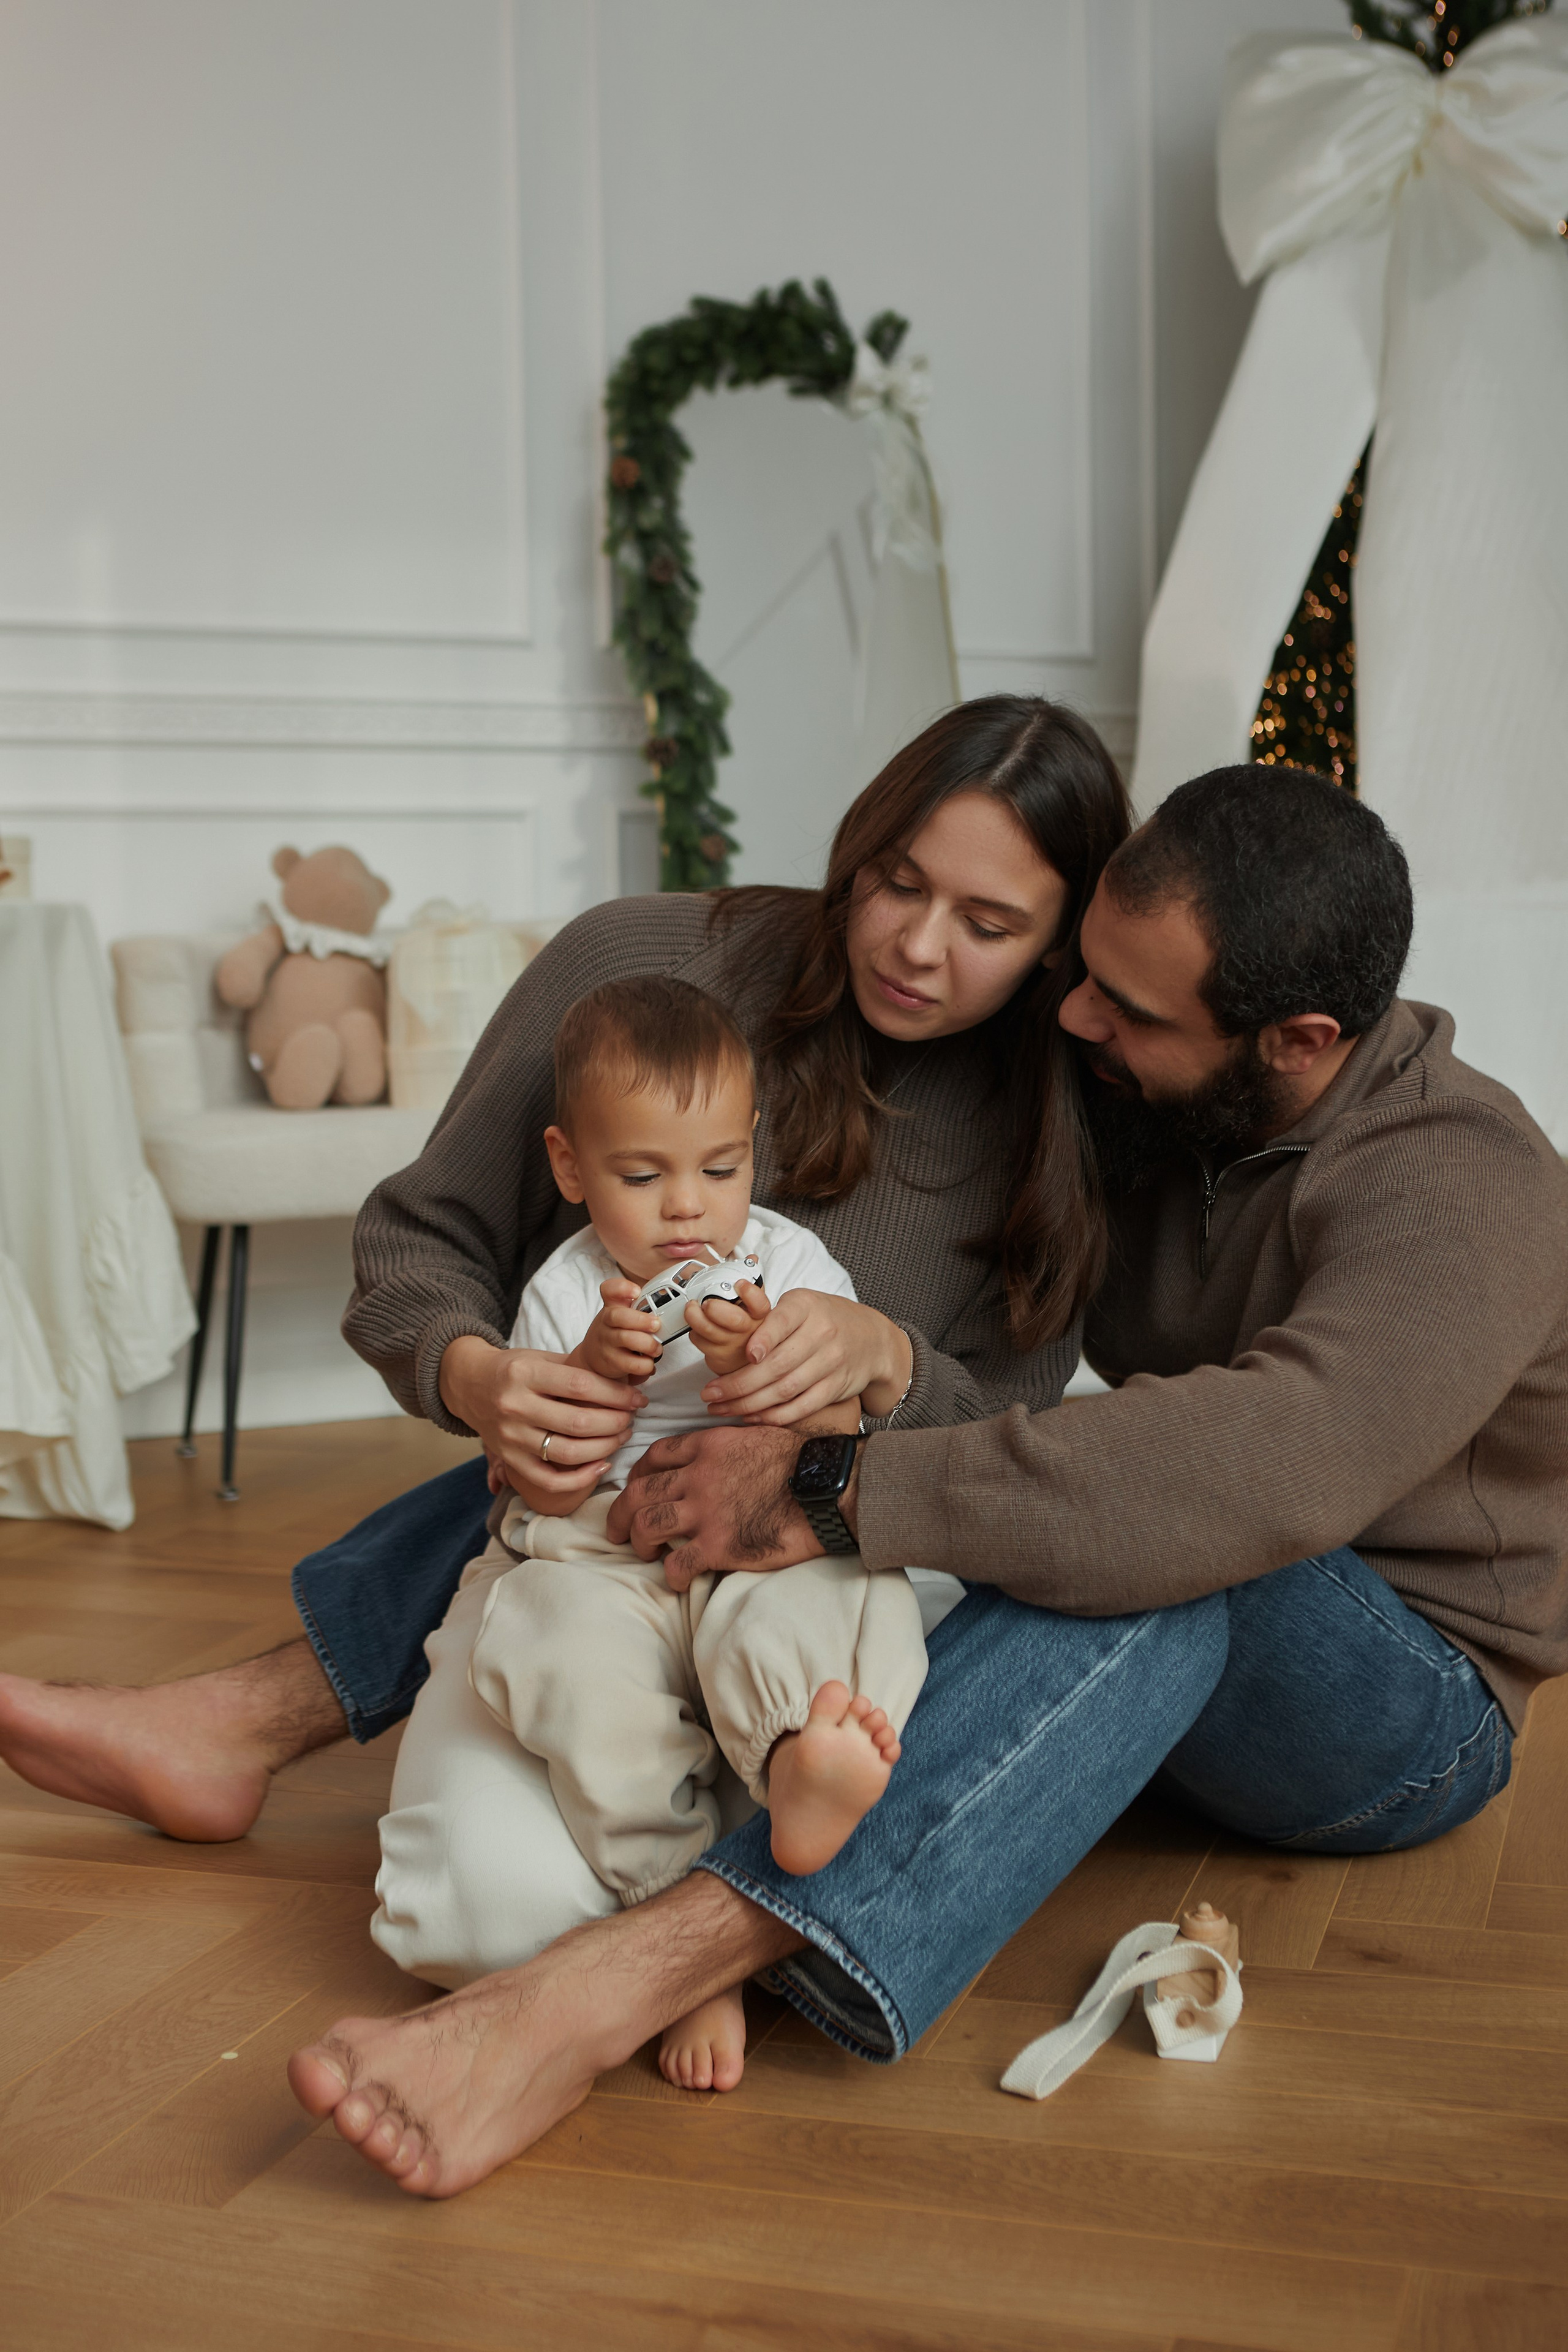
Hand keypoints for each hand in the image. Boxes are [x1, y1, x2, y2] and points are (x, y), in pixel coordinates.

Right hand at [439, 1334, 644, 1511]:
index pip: (581, 1386)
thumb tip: (623, 1384)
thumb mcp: (539, 1357)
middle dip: (615, 1422)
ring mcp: (510, 1437)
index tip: (636, 1399)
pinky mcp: (509, 1459)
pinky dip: (580, 1479)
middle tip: (631, 1418)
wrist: (468, 1385)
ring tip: (621, 1436)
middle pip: (578, 1422)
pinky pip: (549, 1479)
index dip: (616, 1395)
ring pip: (568, 1452)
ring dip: (605, 1447)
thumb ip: (575, 1370)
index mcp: (524, 1374)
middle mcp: (514, 1406)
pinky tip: (601, 1465)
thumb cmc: (513, 1369)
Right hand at [573, 1277, 663, 1382]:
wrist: (593, 1357)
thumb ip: (639, 1306)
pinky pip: (631, 1364)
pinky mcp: (611, 1362)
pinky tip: (649, 1362)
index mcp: (612, 1306)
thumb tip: (674, 1304)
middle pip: (618, 1316)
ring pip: (625, 1339)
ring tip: (657, 1348)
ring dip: (648, 1344)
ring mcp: (607, 1342)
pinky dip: (646, 1364)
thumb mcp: (620, 1314)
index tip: (636, 1292)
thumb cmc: (614, 1332)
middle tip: (656, 1324)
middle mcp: (607, 1322)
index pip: (610, 1290)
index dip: (622, 1288)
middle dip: (641, 1320)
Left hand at [606, 1426, 823, 1592]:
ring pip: (647, 1526)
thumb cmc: (804, 1462)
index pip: (655, 1456)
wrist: (828, 1489)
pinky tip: (675, 1579)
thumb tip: (721, 1452)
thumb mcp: (758, 1434)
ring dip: (638, 1542)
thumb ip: (729, 1443)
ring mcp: (705, 1512)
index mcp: (708, 1447)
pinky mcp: (718, 1546)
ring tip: (641, 1551)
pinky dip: (670, 1574)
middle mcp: (698, 1477)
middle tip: (614, 1530)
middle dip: (618, 1514)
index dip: (637, 1474)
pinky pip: (677, 1563)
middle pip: (639, 1493)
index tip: (634, 1487)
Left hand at [684, 1279, 768, 1377]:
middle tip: (706, 1302)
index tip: (739, 1283)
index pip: (760, 1303)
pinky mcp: (719, 1356)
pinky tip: (695, 1324)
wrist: (744, 1357)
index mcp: (759, 1313)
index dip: (750, 1293)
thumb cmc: (747, 1324)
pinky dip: (693, 1331)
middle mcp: (749, 1330)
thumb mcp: (753, 1302)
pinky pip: (700, 1341)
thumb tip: (752, 1258)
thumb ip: (751, 1279)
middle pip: (734, 1320)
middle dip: (716, 1309)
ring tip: (690, 1307)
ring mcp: (734, 1344)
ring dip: (696, 1318)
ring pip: (711, 1331)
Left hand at [699, 1290, 912, 1424]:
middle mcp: (822, 1333)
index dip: (764, 1339)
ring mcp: (830, 1363)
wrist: (872, 1338)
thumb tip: (722, 1321)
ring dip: (749, 1403)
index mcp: (806, 1307)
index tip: (746, 1355)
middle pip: (777, 1364)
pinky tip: (751, 1416)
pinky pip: (802, 1407)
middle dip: (738, 1384)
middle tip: (710, 1394)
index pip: (782, 1322)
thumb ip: (768, 1316)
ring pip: (785, 1389)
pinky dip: (774, 1416)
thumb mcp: (800, 1304)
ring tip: (721, 1408)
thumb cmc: (824, 1318)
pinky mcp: (835, 1388)